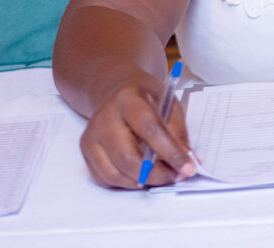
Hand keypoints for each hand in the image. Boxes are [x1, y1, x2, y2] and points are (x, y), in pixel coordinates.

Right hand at [78, 70, 195, 188]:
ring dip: (141, 182)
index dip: (170, 152)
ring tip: (160, 176)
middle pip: (127, 158)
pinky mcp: (85, 151)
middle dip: (155, 174)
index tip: (188, 168)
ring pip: (114, 173)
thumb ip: (178, 132)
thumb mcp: (168, 103)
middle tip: (174, 177)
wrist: (116, 91)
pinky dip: (125, 183)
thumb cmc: (146, 98)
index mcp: (129, 100)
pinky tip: (140, 174)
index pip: (150, 130)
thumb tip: (188, 163)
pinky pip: (104, 178)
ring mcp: (91, 136)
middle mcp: (105, 118)